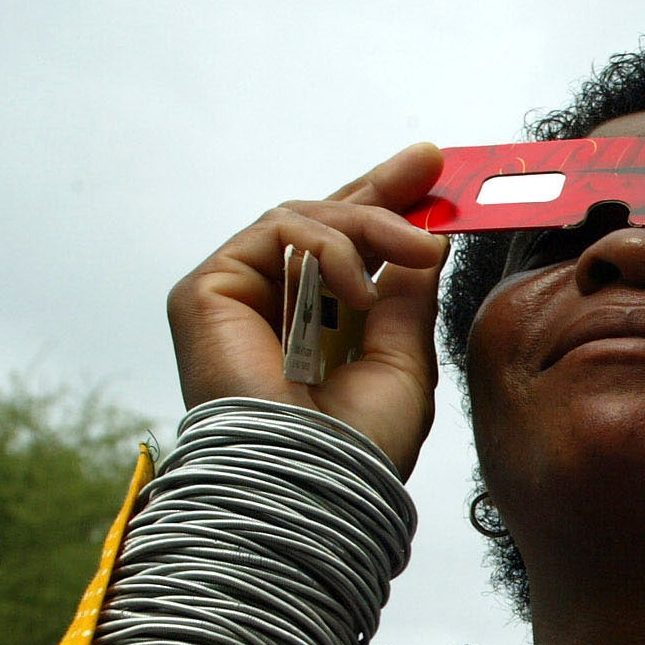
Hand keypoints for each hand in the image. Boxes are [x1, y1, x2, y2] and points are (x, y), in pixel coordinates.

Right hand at [166, 144, 449, 476]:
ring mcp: (238, 297)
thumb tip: (426, 243)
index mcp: (321, 330)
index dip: (388, 212)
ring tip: (415, 252)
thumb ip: (406, 298)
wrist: (315, 482)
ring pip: (304, 221)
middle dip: (380, 190)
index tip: (436, 179)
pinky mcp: (208, 290)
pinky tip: (359, 290)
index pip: (349, 255)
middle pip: (321, 224)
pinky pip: (276, 233)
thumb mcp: (403, 360)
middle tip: (429, 162)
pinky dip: (328, 248)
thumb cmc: (360, 445)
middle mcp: (274, 309)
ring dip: (369, 227)